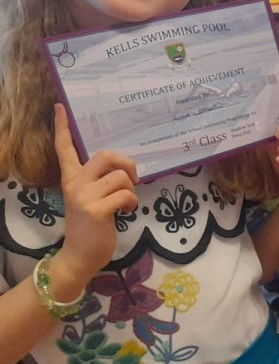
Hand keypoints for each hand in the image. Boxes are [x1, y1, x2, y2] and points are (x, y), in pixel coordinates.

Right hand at [54, 104, 138, 282]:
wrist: (80, 256)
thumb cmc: (91, 226)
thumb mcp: (90, 198)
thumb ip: (99, 181)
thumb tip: (124, 168)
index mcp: (71, 178)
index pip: (64, 148)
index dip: (62, 127)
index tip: (60, 107)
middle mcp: (74, 183)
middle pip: (106, 155)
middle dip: (127, 163)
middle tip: (132, 179)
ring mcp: (83, 196)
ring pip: (121, 176)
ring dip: (131, 190)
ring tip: (126, 203)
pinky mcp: (95, 210)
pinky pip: (125, 194)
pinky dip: (132, 203)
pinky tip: (126, 212)